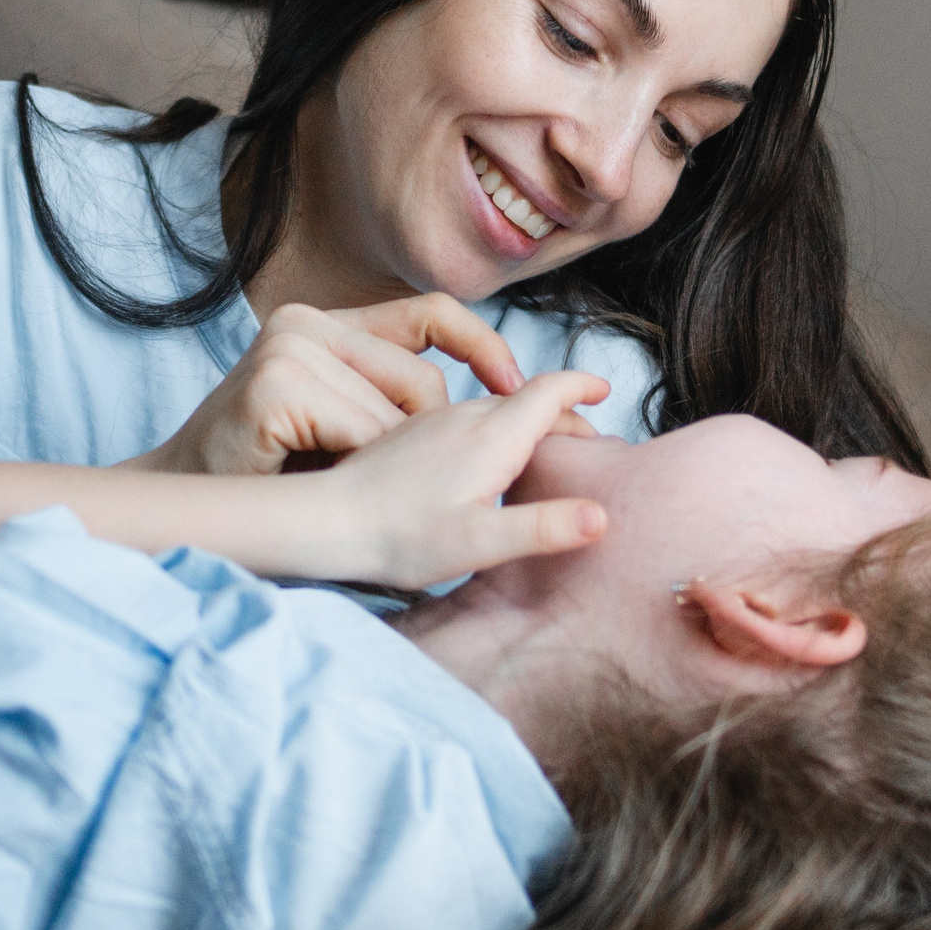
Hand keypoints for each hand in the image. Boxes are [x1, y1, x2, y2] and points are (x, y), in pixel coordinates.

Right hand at [135, 294, 589, 476]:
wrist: (185, 501)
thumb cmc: (271, 475)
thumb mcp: (343, 428)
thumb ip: (391, 403)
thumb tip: (505, 404)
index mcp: (330, 326)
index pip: (432, 314)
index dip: (484, 347)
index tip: (516, 386)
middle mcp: (308, 323)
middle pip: (424, 384)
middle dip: (422, 444)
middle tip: (379, 479)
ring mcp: (290, 349)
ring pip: (394, 418)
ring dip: (378, 467)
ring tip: (331, 481)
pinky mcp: (276, 385)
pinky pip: (359, 437)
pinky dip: (350, 472)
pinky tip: (309, 477)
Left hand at [319, 371, 613, 588]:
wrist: (325, 521)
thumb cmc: (399, 537)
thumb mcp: (480, 542)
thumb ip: (543, 527)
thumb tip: (601, 516)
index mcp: (491, 436)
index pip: (549, 393)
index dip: (582, 388)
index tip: (604, 389)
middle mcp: (464, 418)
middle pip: (527, 400)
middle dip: (564, 412)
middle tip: (591, 437)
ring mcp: (434, 424)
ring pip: (495, 409)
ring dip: (528, 420)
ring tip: (549, 446)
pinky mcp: (411, 436)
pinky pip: (466, 420)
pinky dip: (495, 429)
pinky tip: (488, 459)